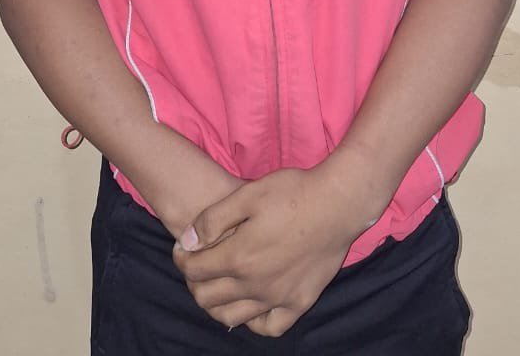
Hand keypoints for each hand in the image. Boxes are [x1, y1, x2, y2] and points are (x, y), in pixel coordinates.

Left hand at [173, 162, 381, 335]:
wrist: (338, 203)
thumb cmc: (292, 193)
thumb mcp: (247, 195)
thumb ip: (213, 220)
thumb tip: (187, 241)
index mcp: (238, 257)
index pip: (194, 270)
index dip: (181, 258)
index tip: (183, 248)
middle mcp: (255, 285)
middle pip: (207, 298)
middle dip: (194, 282)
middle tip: (198, 264)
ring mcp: (278, 297)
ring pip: (232, 318)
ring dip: (217, 304)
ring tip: (219, 284)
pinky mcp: (300, 302)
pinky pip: (269, 327)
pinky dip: (254, 321)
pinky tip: (252, 303)